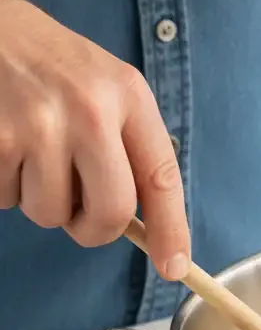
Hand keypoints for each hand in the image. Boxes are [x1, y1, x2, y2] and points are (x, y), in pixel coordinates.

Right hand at [0, 0, 190, 279]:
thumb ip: (128, 145)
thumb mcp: (106, 86)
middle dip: (93, 229)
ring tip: (32, 154)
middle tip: (79, 215)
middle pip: (110, 212)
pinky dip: (4, 185)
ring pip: (50, 213)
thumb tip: (142, 224)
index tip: (175, 266)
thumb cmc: (49, 63)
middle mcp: (90, 111)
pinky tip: (5, 145)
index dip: (172, 229)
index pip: (162, 177)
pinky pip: (5, 199)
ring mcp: (39, 125)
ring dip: (39, 200)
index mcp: (128, 96)